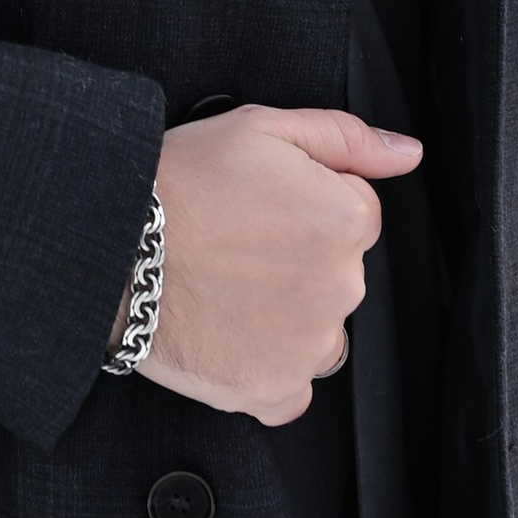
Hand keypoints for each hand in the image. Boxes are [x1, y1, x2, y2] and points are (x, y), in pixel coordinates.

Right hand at [135, 106, 422, 427]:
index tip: (262, 208)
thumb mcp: (261, 127)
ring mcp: (308, 345)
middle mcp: (339, 287)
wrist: (112, 247)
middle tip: (237, 245)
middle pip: (338, 275)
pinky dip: (266, 370)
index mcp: (345, 220)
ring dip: (287, 318)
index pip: (353, 214)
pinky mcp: (272, 390)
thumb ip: (345, 137)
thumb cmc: (179, 184)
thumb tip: (405, 153)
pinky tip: (230, 335)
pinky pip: (291, 390)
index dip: (304, 205)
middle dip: (298, 261)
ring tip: (227, 288)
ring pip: (318, 333)